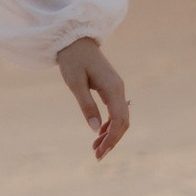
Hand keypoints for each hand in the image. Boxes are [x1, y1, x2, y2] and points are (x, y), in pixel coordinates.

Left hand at [56, 37, 129, 159]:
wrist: (73, 39)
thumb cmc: (72, 59)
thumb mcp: (75, 82)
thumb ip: (86, 105)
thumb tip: (95, 130)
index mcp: (113, 88)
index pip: (119, 120)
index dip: (112, 138)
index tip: (100, 152)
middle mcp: (119, 89)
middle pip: (123, 122)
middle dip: (112, 140)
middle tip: (97, 156)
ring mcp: (116, 89)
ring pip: (120, 118)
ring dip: (110, 134)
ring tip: (96, 149)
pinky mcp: (111, 88)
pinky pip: (115, 111)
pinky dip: (109, 124)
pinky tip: (99, 133)